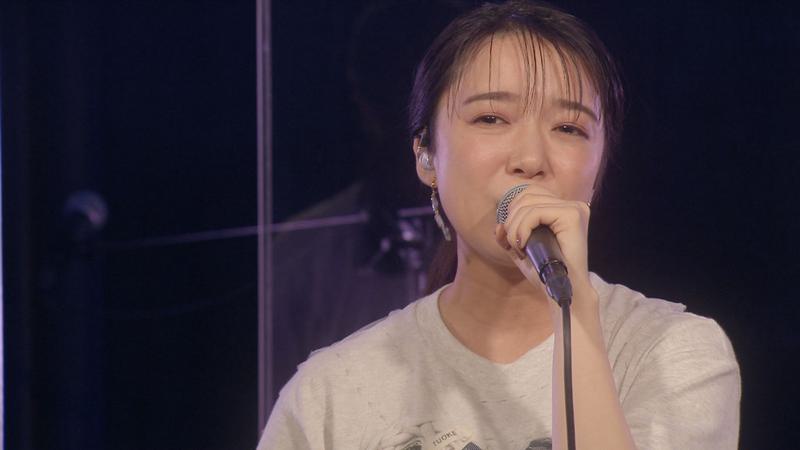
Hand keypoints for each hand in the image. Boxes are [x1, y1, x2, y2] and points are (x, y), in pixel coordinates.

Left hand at [494, 184, 593, 302]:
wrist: (565, 292)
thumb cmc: (546, 273)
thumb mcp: (522, 249)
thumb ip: (509, 235)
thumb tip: (498, 226)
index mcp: (562, 209)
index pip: (528, 195)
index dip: (512, 214)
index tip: (509, 239)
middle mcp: (571, 205)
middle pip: (526, 197)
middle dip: (511, 221)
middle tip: (514, 246)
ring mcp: (574, 209)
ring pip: (528, 204)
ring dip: (515, 228)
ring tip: (519, 248)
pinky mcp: (572, 215)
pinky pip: (535, 212)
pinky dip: (522, 229)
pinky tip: (524, 246)